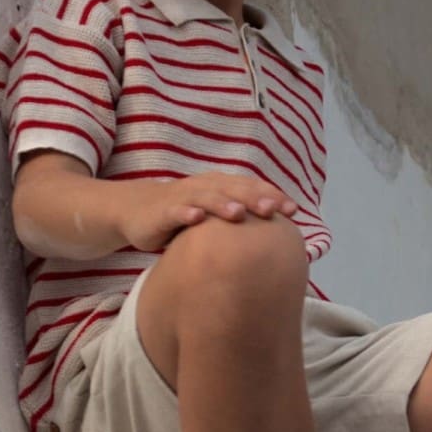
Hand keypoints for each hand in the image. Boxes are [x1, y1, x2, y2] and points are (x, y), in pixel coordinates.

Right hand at [119, 173, 297, 251]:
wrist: (137, 210)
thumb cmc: (184, 216)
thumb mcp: (215, 218)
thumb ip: (241, 225)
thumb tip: (276, 244)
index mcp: (222, 187)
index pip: (252, 187)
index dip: (272, 195)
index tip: (293, 210)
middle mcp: (206, 187)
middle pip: (234, 189)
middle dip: (255, 198)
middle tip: (274, 209)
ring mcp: (184, 197)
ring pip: (207, 197)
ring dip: (223, 203)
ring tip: (239, 213)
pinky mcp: (163, 210)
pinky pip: (176, 210)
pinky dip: (186, 212)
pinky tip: (196, 218)